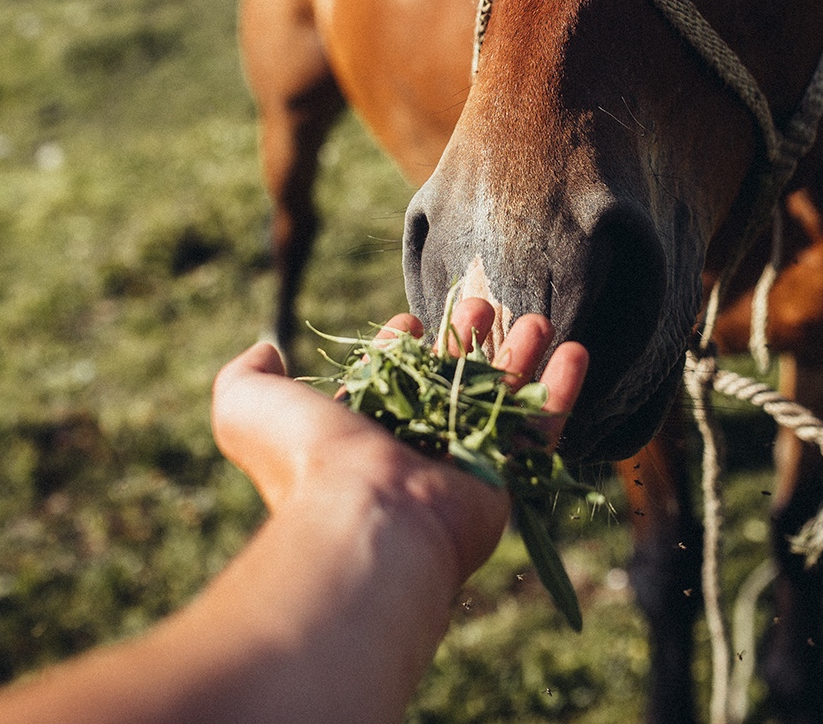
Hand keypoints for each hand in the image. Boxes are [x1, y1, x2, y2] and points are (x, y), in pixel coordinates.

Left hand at [211, 298, 586, 581]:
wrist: (366, 518)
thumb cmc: (304, 459)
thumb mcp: (246, 405)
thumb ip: (247, 373)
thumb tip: (264, 349)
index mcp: (357, 433)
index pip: (388, 382)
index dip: (400, 346)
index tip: (412, 317)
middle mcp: (409, 451)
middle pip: (449, 382)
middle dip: (467, 339)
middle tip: (482, 302)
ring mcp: (458, 468)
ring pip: (498, 400)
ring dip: (519, 355)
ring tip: (538, 315)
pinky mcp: (502, 485)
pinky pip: (539, 433)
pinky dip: (560, 392)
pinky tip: (575, 351)